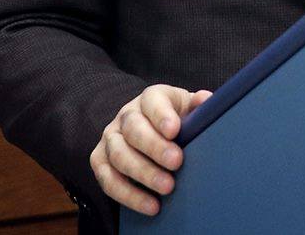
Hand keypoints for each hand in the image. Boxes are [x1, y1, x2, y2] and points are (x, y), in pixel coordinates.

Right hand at [89, 83, 212, 216]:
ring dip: (143, 173)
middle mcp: (126, 116)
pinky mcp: (100, 161)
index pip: (152, 101)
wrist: (150, 132)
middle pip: (133, 129)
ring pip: (119, 155)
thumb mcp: (188, 109)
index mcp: (150, 98)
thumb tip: (205, 100)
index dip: (161, 115)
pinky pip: (108, 180)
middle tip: (176, 162)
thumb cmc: (176, 121)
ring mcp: (110, 138)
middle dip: (155, 147)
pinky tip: (151, 206)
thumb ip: (197, 105)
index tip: (175, 130)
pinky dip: (129, 195)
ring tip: (167, 188)